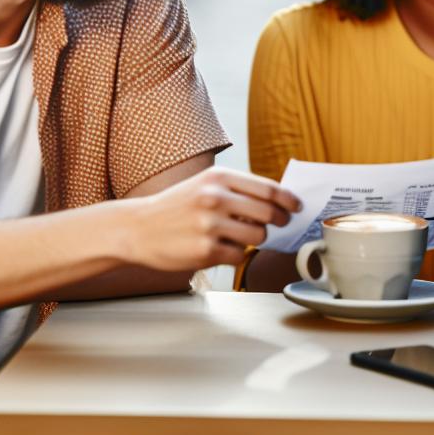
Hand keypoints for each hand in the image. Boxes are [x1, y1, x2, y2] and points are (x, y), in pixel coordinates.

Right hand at [124, 167, 299, 271]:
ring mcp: (210, 226)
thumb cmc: (176, 207)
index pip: (269, 189)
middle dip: (278, 221)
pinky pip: (239, 256)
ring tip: (237, 236)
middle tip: (277, 224)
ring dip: (254, 239)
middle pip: (269, 214)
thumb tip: (278, 200)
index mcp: (219, 178)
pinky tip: (218, 248)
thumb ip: (237, 189)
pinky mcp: (205, 251)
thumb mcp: (204, 185)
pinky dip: (235, 254)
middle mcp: (215, 198)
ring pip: (258, 237)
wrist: (137, 228)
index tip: (296, 207)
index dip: (288, 200)